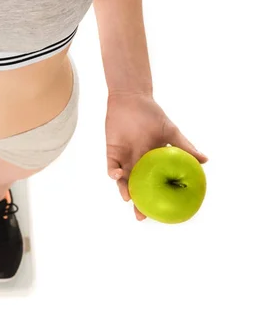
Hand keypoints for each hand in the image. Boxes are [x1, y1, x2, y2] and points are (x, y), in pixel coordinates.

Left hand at [105, 93, 207, 220]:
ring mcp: (124, 159)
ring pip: (123, 180)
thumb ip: (185, 147)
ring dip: (124, 189)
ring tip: (128, 198)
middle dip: (138, 202)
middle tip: (141, 216)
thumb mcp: (171, 132)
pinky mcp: (112, 152)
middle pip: (138, 187)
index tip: (162, 213)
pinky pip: (111, 166)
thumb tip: (205, 161)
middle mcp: (138, 164)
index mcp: (153, 162)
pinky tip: (117, 175)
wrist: (132, 100)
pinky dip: (113, 173)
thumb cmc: (153, 115)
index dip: (156, 198)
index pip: (155, 184)